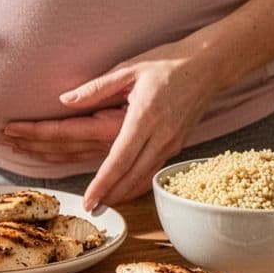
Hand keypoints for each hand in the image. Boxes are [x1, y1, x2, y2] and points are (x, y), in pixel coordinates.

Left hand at [2, 39, 221, 209]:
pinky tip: (126, 191)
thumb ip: (96, 87)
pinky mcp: (179, 145)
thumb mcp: (129, 68)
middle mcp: (161, 134)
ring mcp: (173, 142)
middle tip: (91, 209)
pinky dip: (140, 184)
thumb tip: (65, 100)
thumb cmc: (167, 62)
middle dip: (111, 195)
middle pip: (133, 176)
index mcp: (146, 115)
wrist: (208, 65)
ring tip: (104, 205)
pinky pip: (155, 171)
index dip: (103, 182)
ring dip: (124, 194)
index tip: (89, 198)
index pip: (120, 158)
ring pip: (145, 178)